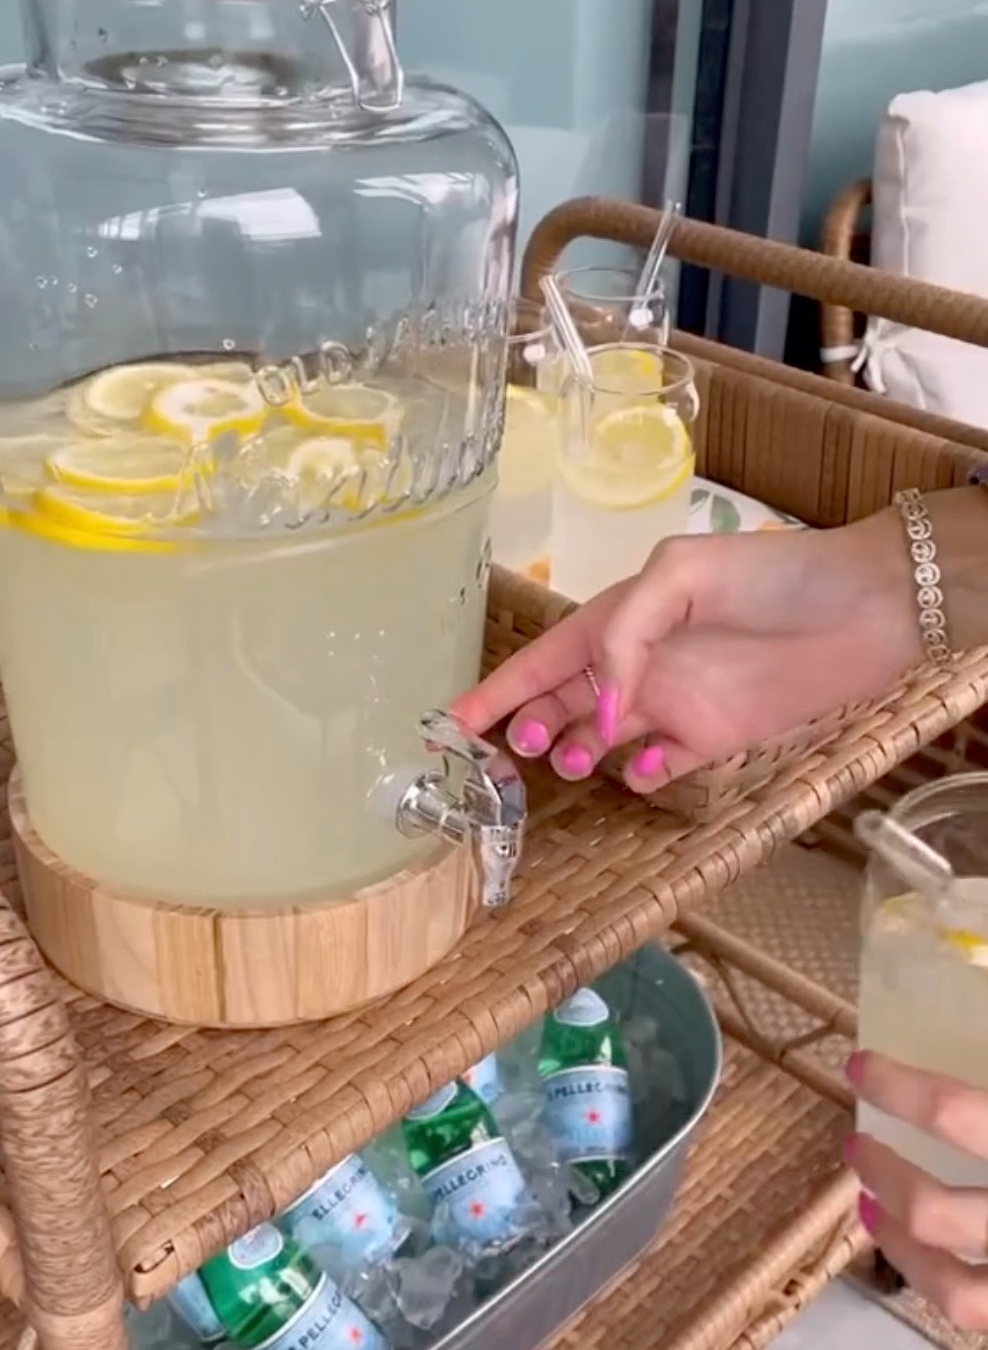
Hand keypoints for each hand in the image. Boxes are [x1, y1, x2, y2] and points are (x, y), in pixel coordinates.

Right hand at [455, 509, 921, 790]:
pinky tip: (639, 770)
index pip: (546, 658)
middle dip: (525, 726)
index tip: (455, 724)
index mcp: (622, 616)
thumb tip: (600, 716)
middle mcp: (640, 663)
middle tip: (509, 754)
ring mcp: (676, 703)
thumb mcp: (676, 575)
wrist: (865, 606)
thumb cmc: (772, 576)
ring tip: (567, 759)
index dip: (499, 690)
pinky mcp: (715, 739)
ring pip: (602, 738)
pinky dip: (643, 774)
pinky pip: (661, 766)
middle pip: (562, 702)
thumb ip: (623, 638)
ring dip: (576, 750)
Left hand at [845, 1052, 987, 1329]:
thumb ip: (982, 1104)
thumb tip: (951, 1047)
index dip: (896, 1087)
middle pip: (935, 1212)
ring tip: (871, 1209)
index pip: (953, 1112)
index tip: (858, 1068)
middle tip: (856, 1147)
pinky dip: (937, 1283)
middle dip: (885, 1176)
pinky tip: (921, 1256)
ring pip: (956, 1291)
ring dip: (900, 1247)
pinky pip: (977, 1313)